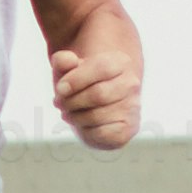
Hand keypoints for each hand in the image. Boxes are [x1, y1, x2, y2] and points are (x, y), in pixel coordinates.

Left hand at [49, 17, 142, 150]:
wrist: (97, 106)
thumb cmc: (80, 85)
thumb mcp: (68, 70)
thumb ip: (63, 61)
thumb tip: (66, 59)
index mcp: (120, 62)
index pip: (101, 67)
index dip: (76, 79)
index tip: (60, 89)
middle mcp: (131, 83)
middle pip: (98, 94)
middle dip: (71, 101)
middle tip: (59, 103)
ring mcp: (132, 107)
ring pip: (97, 115)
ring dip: (75, 117)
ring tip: (69, 113)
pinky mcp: (129, 128)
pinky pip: (101, 133)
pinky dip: (85, 130)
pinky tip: (83, 124)